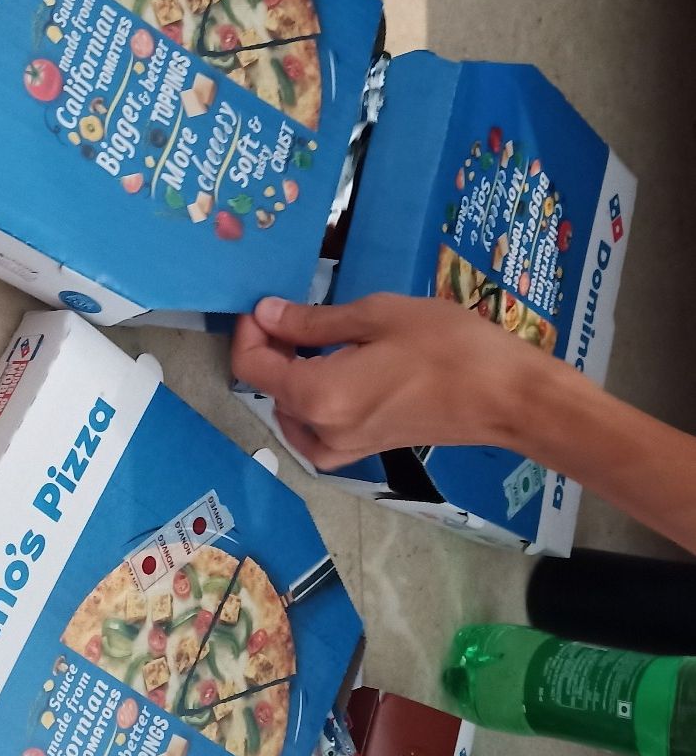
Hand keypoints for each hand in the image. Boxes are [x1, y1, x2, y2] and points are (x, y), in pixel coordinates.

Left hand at [231, 293, 535, 470]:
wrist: (506, 397)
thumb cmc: (447, 347)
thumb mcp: (377, 316)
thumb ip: (313, 321)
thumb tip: (266, 314)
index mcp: (318, 396)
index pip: (253, 366)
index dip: (249, 331)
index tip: (265, 304)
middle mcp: (321, 431)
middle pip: (270, 389)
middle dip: (271, 350)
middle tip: (293, 312)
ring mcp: (344, 448)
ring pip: (292, 411)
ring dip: (290, 376)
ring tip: (314, 340)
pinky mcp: (365, 452)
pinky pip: (317, 433)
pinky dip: (311, 405)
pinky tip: (332, 376)